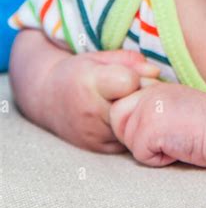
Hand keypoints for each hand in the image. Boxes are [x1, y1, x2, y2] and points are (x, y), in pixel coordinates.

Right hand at [41, 50, 160, 152]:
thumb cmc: (78, 72)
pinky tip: (123, 117)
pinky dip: (132, 128)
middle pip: (136, 104)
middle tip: (133, 90)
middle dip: (141, 96)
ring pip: (136, 125)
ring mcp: (97, 135)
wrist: (48, 99)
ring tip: (126, 103)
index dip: (136, 76)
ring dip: (138, 114)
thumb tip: (156, 72)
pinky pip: (130, 139)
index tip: (130, 75)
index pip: (129, 81)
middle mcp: (92, 112)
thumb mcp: (100, 57)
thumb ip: (129, 61)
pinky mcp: (102, 149)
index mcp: (90, 83)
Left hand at [109, 81, 205, 167]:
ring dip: (150, 149)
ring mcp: (148, 108)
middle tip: (165, 136)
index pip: (121, 106)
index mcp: (152, 85)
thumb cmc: (204, 125)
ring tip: (175, 139)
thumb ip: (149, 107)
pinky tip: (178, 147)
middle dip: (136, 136)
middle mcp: (147, 92)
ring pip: (129, 141)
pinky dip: (159, 159)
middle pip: (117, 120)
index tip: (163, 127)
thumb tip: (125, 125)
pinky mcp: (150, 128)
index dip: (135, 123)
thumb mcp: (173, 105)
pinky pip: (141, 155)